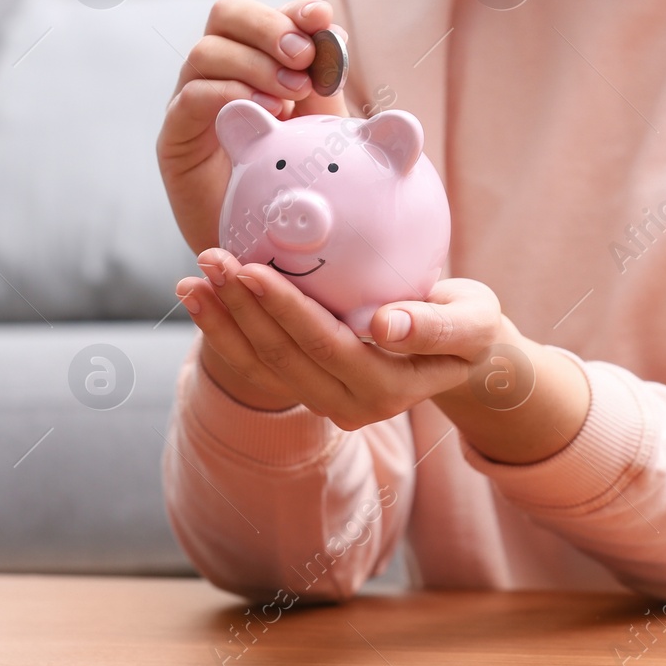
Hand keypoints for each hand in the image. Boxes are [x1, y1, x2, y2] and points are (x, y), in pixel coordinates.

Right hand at [158, 0, 349, 254]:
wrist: (263, 246)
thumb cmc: (294, 181)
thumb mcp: (320, 124)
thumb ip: (324, 79)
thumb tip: (332, 30)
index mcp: (254, 60)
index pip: (262, 13)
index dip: (290, 9)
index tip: (321, 19)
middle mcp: (218, 73)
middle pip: (225, 15)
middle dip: (268, 27)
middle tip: (303, 58)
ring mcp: (191, 101)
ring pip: (206, 52)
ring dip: (255, 65)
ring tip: (291, 95)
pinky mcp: (174, 138)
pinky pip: (190, 98)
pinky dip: (229, 94)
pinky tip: (266, 114)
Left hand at [177, 248, 508, 427]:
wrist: (462, 352)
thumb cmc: (470, 326)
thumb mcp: (474, 322)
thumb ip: (436, 326)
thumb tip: (386, 326)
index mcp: (389, 389)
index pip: (326, 345)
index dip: (285, 308)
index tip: (251, 267)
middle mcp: (351, 406)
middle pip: (284, 356)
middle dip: (241, 307)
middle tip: (211, 258)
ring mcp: (325, 401)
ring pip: (262, 365)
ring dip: (223, 321)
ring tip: (192, 279)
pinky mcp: (307, 387)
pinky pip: (257, 364)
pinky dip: (224, 331)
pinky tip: (198, 298)